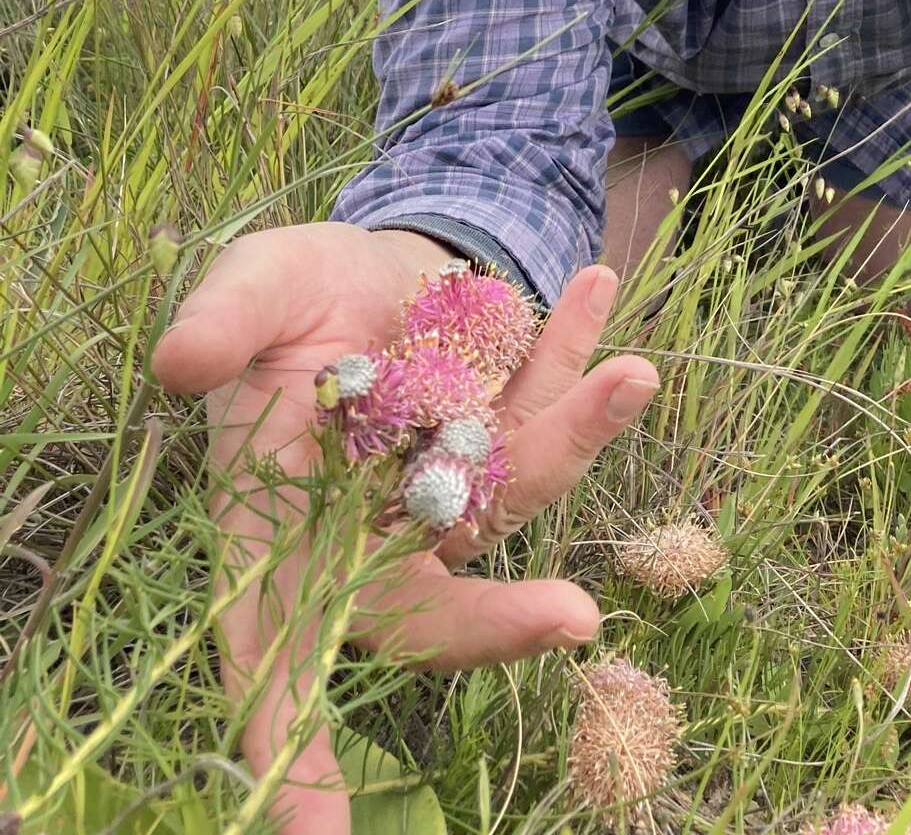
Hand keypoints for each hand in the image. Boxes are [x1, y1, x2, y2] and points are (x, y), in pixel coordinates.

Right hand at [152, 226, 657, 832]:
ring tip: (634, 374)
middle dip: (500, 622)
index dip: (290, 748)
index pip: (276, 656)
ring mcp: (449, 486)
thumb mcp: (250, 287)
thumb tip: (182, 360)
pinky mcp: (507, 430)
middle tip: (575, 620)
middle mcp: (372, 530)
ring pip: (514, 494)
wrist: (361, 257)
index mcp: (280, 528)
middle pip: (431, 610)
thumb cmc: (282, 294)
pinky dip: (575, 353)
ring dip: (577, 437)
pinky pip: (546, 405)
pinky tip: (594, 285)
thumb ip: (223, 322)